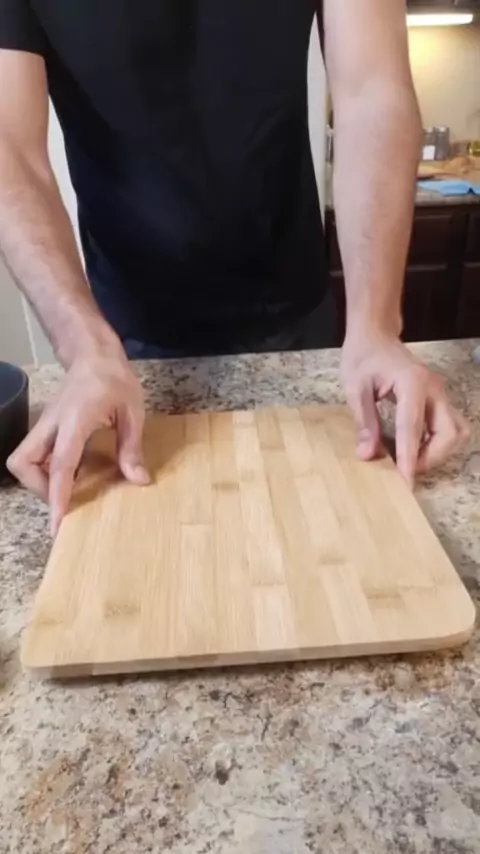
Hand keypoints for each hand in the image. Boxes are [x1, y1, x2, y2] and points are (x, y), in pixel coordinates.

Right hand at [7, 348, 148, 535]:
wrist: (94, 354)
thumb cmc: (114, 379)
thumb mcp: (132, 411)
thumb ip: (131, 447)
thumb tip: (138, 480)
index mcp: (74, 422)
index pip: (60, 465)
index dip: (57, 496)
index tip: (57, 523)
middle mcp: (51, 425)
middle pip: (22, 464)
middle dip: (38, 488)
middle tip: (65, 498)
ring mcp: (45, 426)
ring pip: (22, 461)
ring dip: (39, 480)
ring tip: (68, 488)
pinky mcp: (46, 428)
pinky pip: (34, 456)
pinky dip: (44, 471)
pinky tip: (70, 474)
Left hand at [341, 332, 468, 485]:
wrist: (375, 337)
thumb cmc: (363, 358)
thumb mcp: (355, 388)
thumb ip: (364, 422)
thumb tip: (368, 454)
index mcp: (413, 382)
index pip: (413, 428)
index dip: (409, 458)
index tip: (405, 481)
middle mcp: (434, 389)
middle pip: (449, 433)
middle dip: (431, 457)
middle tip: (404, 469)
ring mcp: (440, 394)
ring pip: (455, 433)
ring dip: (438, 452)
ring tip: (410, 459)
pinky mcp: (439, 400)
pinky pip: (450, 428)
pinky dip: (437, 444)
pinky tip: (414, 447)